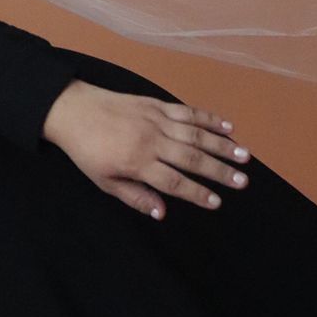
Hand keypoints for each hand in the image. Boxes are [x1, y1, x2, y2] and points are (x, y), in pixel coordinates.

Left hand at [42, 80, 249, 218]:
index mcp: (138, 162)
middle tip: (242, 181)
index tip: (217, 202)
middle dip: (219, 171)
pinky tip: (227, 125)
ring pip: (195, 133)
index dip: (197, 194)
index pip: (174, 182)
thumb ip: (135, 197)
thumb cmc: (87, 150)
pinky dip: (208, 117)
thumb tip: (163, 213)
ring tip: (244, 155)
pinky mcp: (155, 103)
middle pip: (192, 157)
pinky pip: (187, 111)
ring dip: (222, 144)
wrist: (72, 109)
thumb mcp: (104, 181)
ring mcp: (155, 118)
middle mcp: (151, 139)